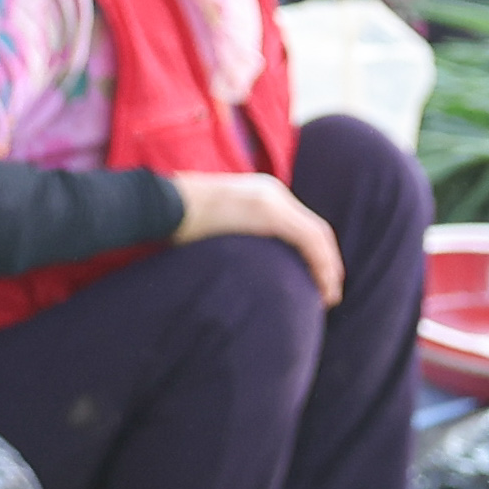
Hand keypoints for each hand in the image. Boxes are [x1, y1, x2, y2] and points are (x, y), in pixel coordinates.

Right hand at [168, 171, 342, 302]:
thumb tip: (244, 265)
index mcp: (262, 193)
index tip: (316, 279)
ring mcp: (272, 198)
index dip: (314, 254)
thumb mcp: (216, 226)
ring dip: (328, 268)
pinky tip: (322, 287)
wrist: (158, 204)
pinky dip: (321, 264)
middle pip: (314, 229)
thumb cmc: (174, 220)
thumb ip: (239, 237)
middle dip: (327, 263)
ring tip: (328, 297)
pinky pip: (309, 239)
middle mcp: (273, 191)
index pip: (301, 224)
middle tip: (330, 293)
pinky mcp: (268, 211)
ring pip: (317, 236)